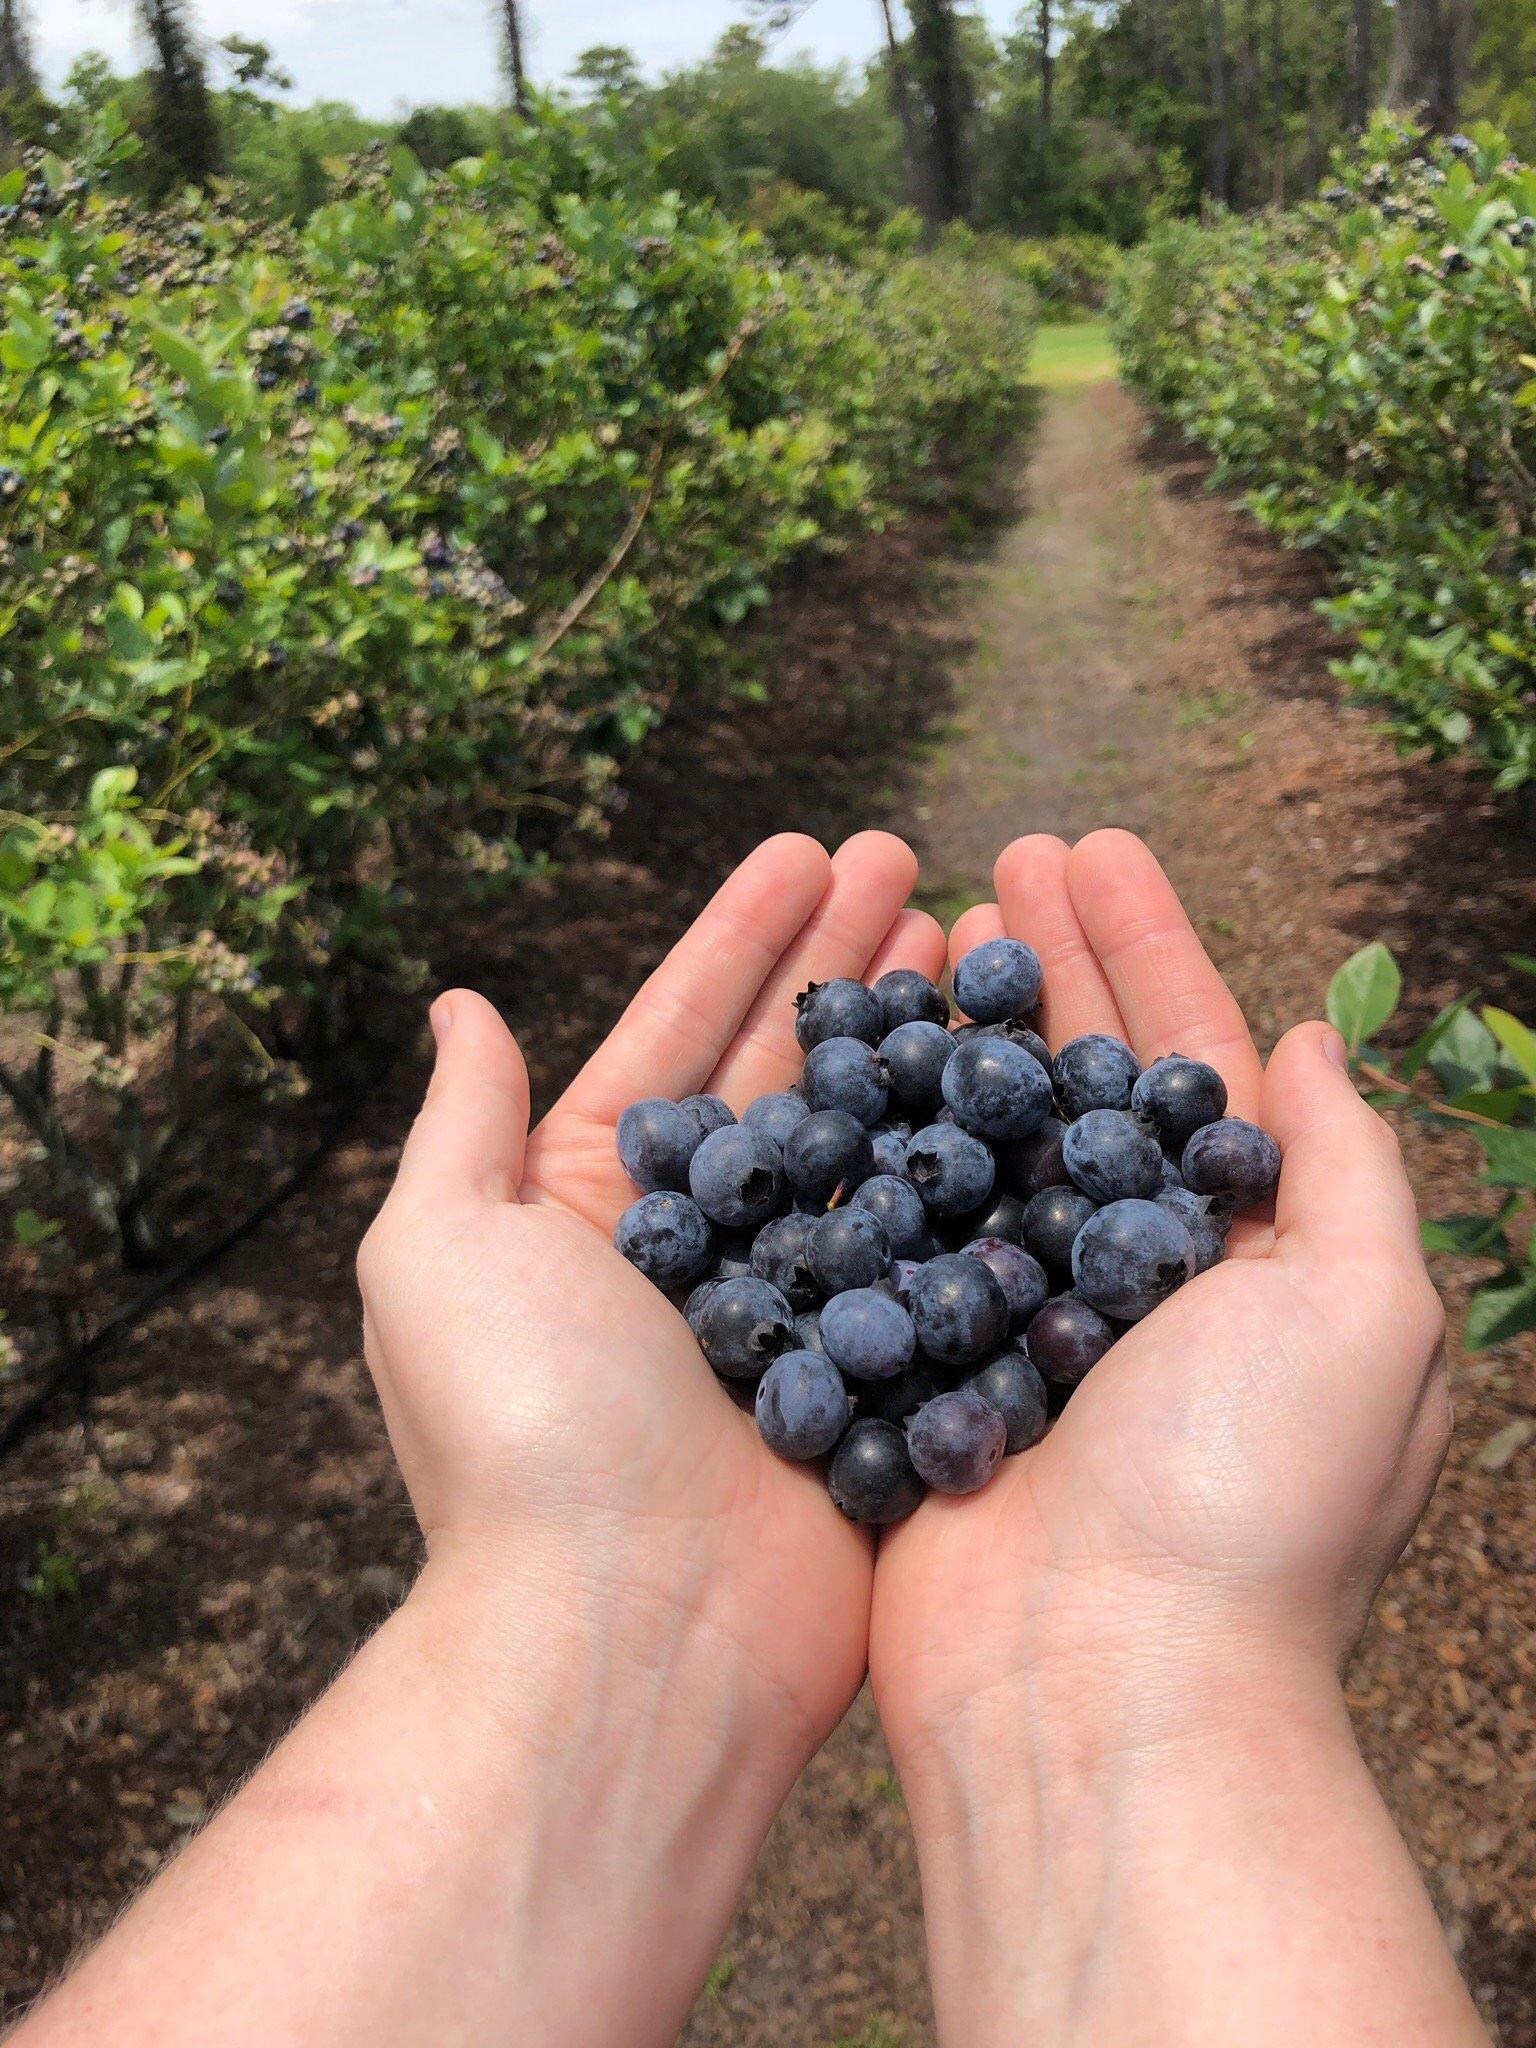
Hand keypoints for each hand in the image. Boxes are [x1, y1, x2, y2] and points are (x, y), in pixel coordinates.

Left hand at [359, 829, 945, 1757]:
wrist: (632, 1631)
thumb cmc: (521, 1434)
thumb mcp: (436, 1253)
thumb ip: (463, 1125)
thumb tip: (459, 1006)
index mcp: (596, 1207)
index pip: (680, 1035)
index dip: (745, 936)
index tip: (813, 845)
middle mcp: (703, 1253)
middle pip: (790, 1072)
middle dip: (849, 961)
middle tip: (922, 864)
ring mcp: (804, 1316)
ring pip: (873, 1142)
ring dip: (920, 1038)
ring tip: (980, 937)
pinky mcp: (882, 1382)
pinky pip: (939, 1249)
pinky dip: (978, 1164)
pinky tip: (1027, 1080)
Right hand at [874, 827, 1447, 1753]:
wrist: (1096, 1688)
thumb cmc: (1248, 1501)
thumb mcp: (1367, 1319)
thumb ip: (1349, 1171)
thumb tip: (1312, 1043)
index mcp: (1236, 1255)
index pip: (1186, 1060)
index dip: (1144, 945)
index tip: (1087, 845)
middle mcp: (1127, 1279)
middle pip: (1073, 1080)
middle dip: (1042, 963)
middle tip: (991, 855)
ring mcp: (1014, 1323)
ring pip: (975, 1138)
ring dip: (950, 1031)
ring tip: (913, 924)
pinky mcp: (922, 1372)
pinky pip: (891, 1231)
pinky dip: (868, 1144)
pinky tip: (836, 1062)